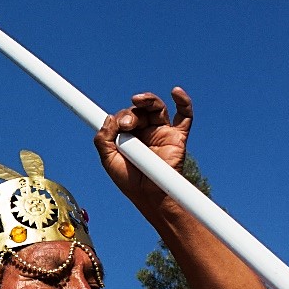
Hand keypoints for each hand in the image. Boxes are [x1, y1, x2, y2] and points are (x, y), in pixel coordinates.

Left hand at [94, 88, 191, 202]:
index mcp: (128, 136)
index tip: (111, 119)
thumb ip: (103, 140)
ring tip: (138, 101)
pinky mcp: (177, 136)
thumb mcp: (108, 160)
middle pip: (138, 110)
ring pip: (155, 107)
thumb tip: (109, 118)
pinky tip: (176, 92)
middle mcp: (145, 131)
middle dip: (129, 114)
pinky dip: (183, 101)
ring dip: (147, 101)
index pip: (122, 116)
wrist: (151, 196)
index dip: (118, 116)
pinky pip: (184, 115)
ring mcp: (161, 131)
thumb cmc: (130, 181)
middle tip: (126, 125)